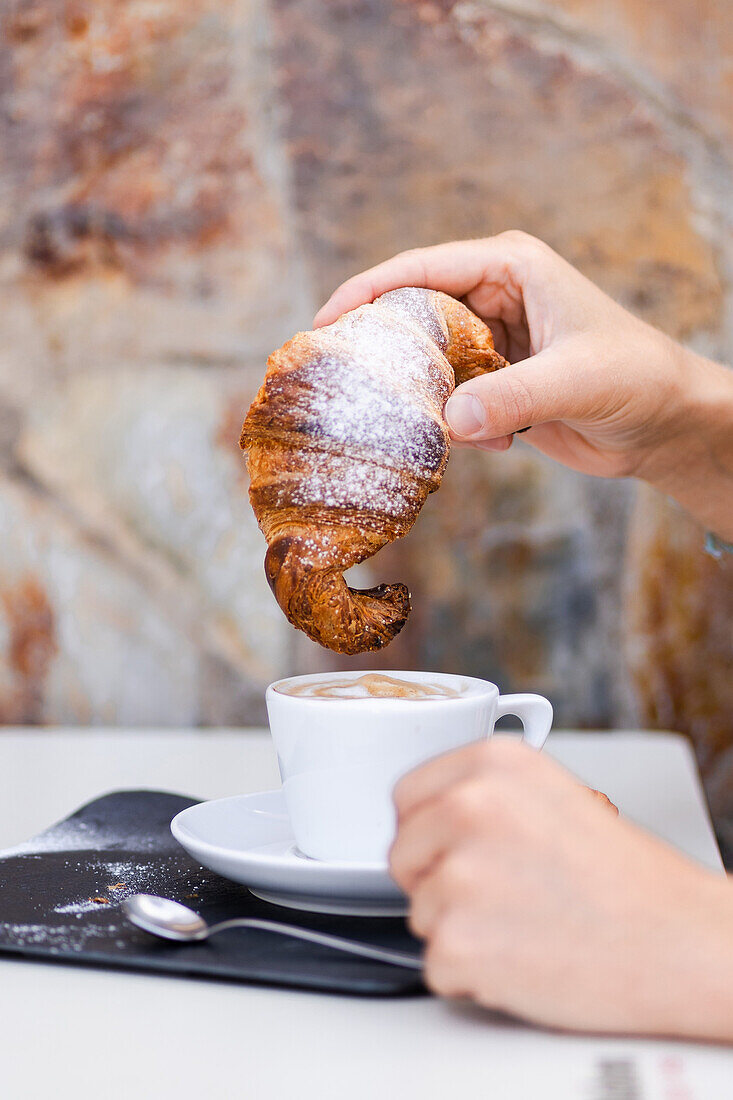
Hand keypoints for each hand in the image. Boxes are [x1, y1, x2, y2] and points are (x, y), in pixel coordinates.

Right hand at [315, 233, 732, 537]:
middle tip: (338, 380)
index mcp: (510, 268)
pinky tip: (467, 443)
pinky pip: (448, 398)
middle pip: (413, 312)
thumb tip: (451, 420)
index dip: (367, 292)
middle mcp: (494, 297)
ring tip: (389, 419)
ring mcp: (492, 342)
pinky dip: (445, 422)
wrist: (664, 425)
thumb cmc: (636, 379)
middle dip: (381, 346)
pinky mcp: (495, 383)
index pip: (421, 269)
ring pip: (427, 360)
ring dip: (414, 392)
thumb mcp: (576, 380)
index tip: (323, 323)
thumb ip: (513, 396)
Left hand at [389, 739, 732, 1038]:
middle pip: (402, 855)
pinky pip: (435, 965)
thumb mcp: (553, 794)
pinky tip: (522, 956)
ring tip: (524, 923)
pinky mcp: (459, 942)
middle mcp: (468, 807)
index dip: (429, 832)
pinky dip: (470, 974)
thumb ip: (485, 794)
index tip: (455, 850)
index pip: (406, 797)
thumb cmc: (626, 878)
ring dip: (459, 928)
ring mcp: (459, 875)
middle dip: (436, 880)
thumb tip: (434, 813)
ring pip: (418, 912)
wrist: (679, 941)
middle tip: (501, 895)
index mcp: (491, 763)